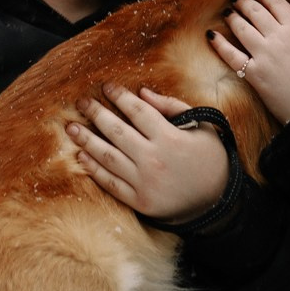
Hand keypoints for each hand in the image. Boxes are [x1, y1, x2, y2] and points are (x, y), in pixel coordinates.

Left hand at [67, 84, 229, 223]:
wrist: (218, 203)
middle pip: (116, 131)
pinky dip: (94, 169)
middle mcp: (153, 159)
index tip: (106, 87)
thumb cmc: (210, 159)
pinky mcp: (139, 201)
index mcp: (169, 138)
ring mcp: (144, 182)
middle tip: (81, 102)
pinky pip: (110, 183)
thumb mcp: (202, 126)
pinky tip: (81, 155)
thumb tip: (142, 93)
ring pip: (108, 156)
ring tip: (71, 127)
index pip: (137, 111)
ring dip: (86, 140)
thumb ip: (172, 107)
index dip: (119, 97)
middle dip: (96, 114)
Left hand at [209, 0, 289, 122]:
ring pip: (242, 28)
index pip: (277, 5)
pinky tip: (211, 35)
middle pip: (256, 13)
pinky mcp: (254, 74)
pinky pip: (231, 56)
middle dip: (244, 2)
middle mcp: (278, 39)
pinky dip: (220, 44)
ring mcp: (264, 55)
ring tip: (227, 11)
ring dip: (232, 17)